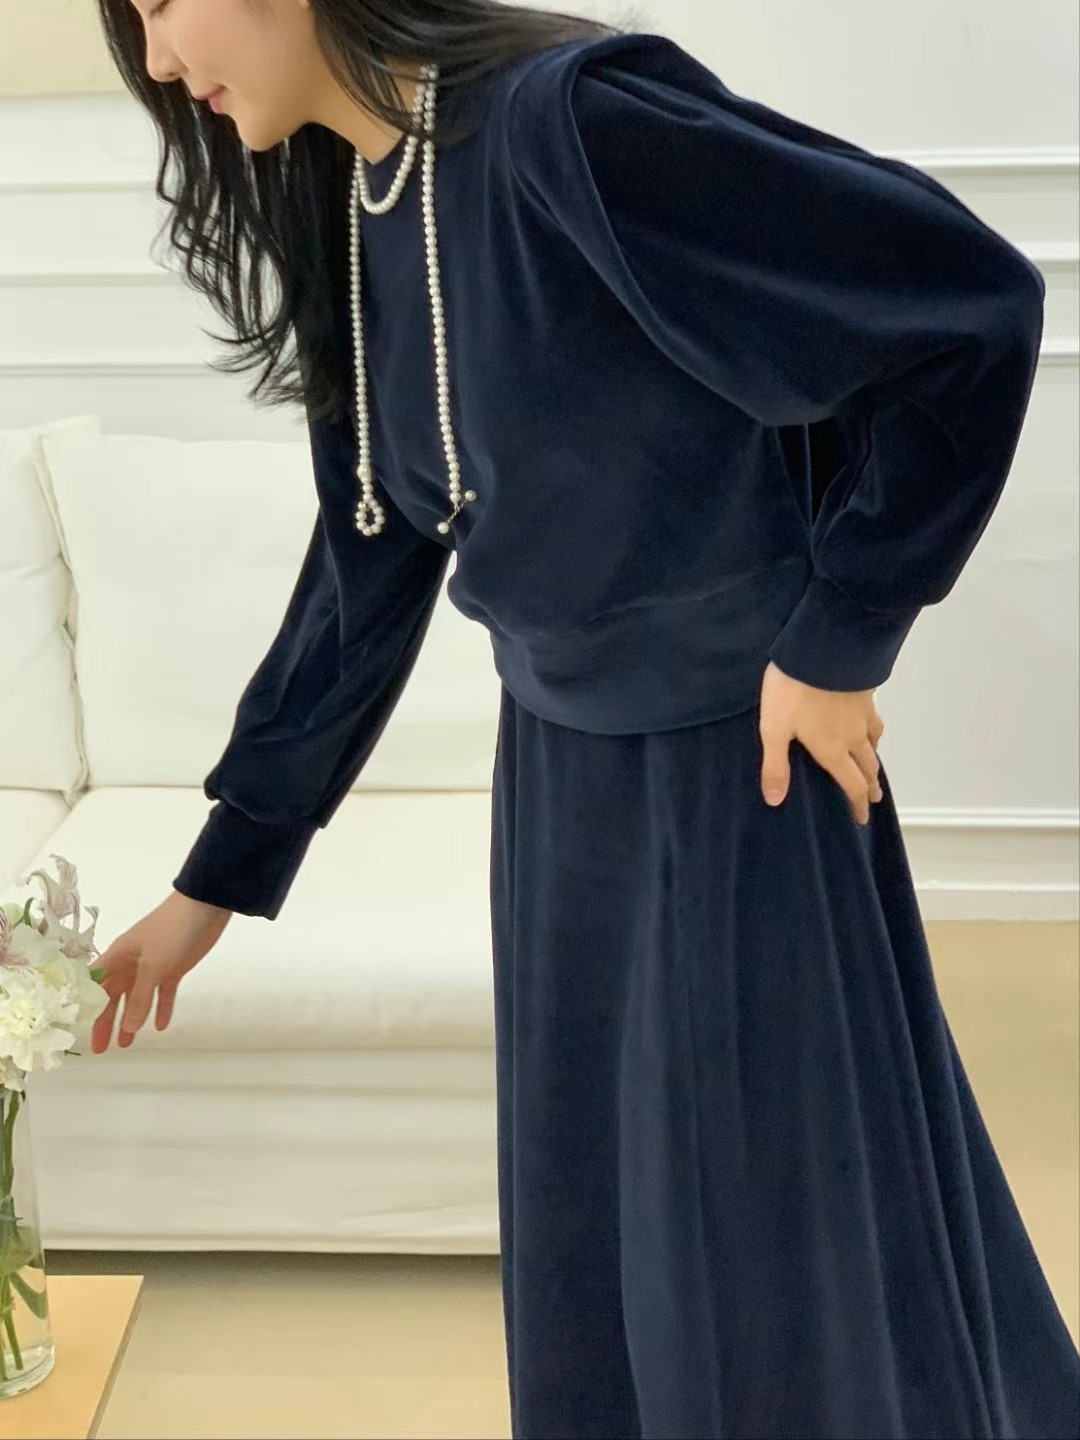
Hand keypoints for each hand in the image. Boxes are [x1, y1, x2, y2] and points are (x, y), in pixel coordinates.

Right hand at [91, 890, 232, 1052]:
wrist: (205, 908)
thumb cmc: (171, 932)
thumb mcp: (152, 965)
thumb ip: (140, 997)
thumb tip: (128, 1027)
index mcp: (118, 957)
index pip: (94, 986)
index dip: (85, 1006)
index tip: (77, 1029)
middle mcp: (131, 963)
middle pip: (113, 996)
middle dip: (106, 1021)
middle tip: (101, 1048)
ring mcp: (153, 966)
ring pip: (137, 998)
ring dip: (131, 1019)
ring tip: (126, 1044)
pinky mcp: (174, 968)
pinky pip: (163, 993)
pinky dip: (161, 1008)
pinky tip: (160, 1026)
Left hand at [759, 660, 885, 824]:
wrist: (824, 647)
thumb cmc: (794, 689)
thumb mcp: (774, 728)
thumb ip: (776, 765)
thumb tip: (776, 801)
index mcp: (832, 749)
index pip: (851, 784)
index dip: (857, 804)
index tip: (862, 818)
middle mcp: (853, 736)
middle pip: (867, 767)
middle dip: (870, 786)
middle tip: (873, 799)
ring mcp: (863, 714)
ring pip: (874, 743)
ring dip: (874, 760)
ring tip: (873, 767)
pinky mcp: (865, 693)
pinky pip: (874, 720)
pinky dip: (875, 732)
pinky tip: (870, 726)